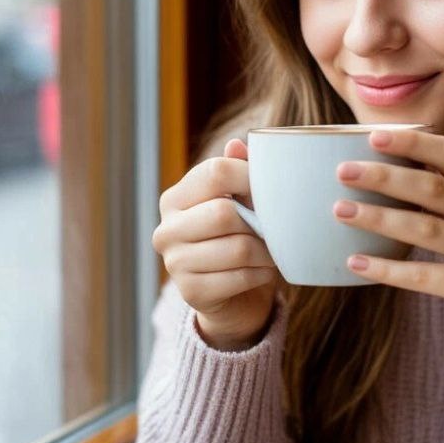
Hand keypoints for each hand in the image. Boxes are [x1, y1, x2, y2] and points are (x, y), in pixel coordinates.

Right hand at [152, 139, 278, 349]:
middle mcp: (166, 229)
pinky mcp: (191, 292)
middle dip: (260, 223)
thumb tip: (237, 145)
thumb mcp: (242, 202)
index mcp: (175, 198)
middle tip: (276, 229)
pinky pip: (241, 277)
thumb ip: (240, 172)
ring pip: (238, 248)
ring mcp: (174, 263)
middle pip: (225, 213)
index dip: (252, 177)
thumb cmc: (240, 239)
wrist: (234, 297)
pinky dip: (262, 274)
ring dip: (267, 252)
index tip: (274, 188)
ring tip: (273, 251)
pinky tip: (264, 272)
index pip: (216, 172)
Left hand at [333, 130, 443, 353]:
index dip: (412, 142)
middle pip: (432, 187)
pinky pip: (421, 275)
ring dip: (378, 217)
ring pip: (424, 227)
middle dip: (384, 176)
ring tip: (341, 211)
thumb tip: (385, 166)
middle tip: (343, 172)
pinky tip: (356, 262)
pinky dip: (385, 268)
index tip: (373, 136)